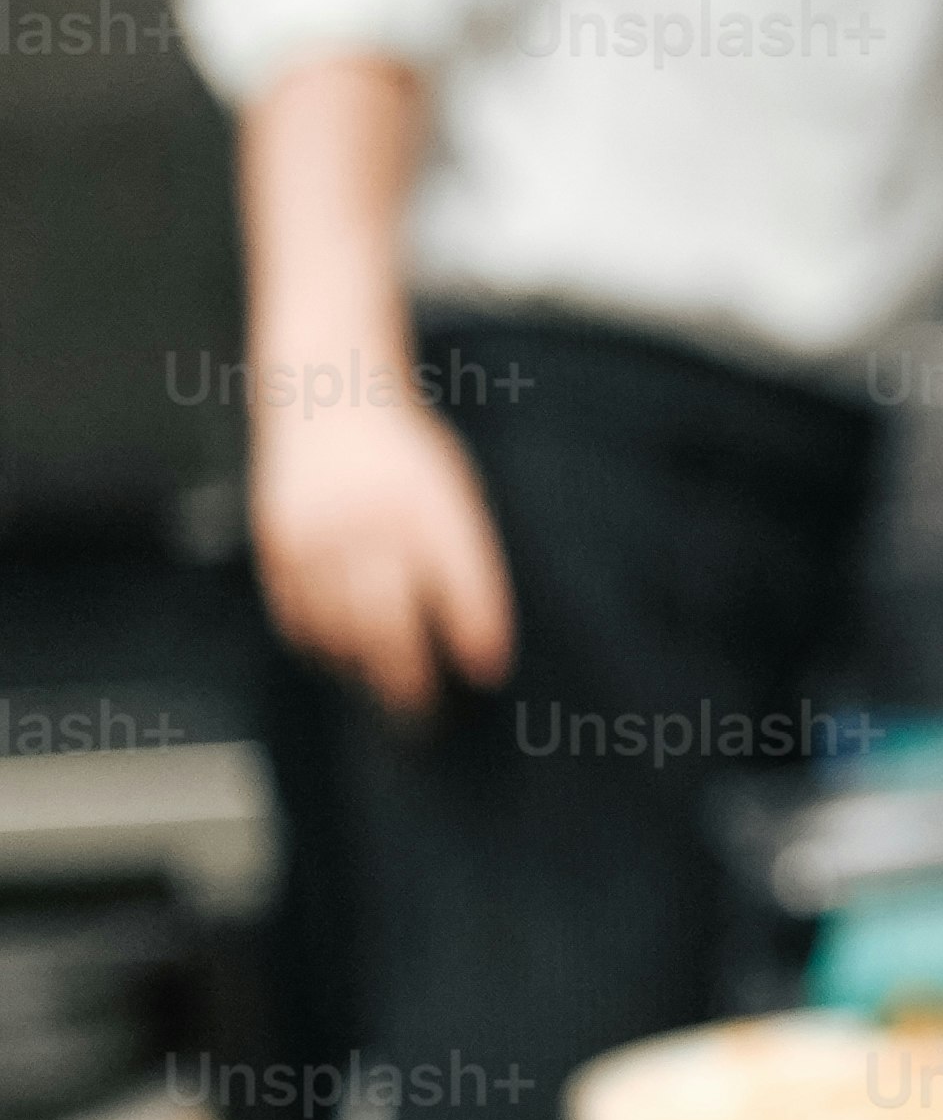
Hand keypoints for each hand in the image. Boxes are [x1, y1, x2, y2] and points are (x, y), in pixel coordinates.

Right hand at [256, 374, 515, 721]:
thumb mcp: (455, 495)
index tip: (487, 675)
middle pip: (387, 624)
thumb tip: (479, 653)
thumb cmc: (407, 459)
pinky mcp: (278, 549)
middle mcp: (371, 522)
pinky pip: (299, 619)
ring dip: (363, 669)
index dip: (475, 633)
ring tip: (387, 686)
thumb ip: (466, 566)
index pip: (461, 581)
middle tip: (426, 717)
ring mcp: (318, 537)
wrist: (329, 403)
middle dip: (409, 680)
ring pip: (339, 632)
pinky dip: (323, 647)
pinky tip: (344, 654)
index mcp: (430, 505)